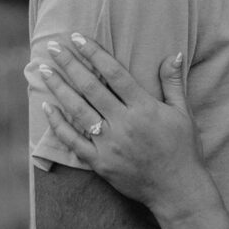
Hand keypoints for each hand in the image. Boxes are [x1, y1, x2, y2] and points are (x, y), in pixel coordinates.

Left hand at [40, 35, 214, 221]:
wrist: (177, 190)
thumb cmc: (183, 149)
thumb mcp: (184, 113)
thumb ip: (173, 83)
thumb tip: (174, 54)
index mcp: (144, 108)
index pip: (115, 73)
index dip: (95, 53)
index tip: (78, 38)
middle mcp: (124, 124)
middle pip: (91, 87)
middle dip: (70, 64)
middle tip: (53, 47)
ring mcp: (109, 145)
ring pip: (78, 110)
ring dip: (59, 88)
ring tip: (44, 70)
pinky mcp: (100, 163)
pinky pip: (73, 141)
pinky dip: (59, 124)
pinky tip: (48, 107)